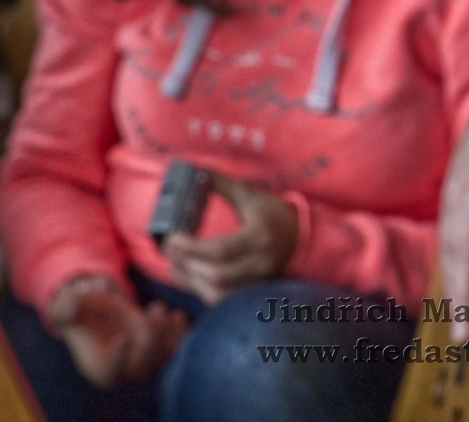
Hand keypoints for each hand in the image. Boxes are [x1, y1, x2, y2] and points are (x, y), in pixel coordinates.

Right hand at [47, 277, 186, 386]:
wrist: (98, 308)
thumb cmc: (79, 311)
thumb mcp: (66, 307)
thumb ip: (65, 308)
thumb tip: (71, 305)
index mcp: (97, 366)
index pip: (109, 373)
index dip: (118, 360)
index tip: (123, 337)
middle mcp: (122, 370)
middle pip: (142, 366)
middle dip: (150, 338)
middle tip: (153, 309)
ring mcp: (143, 361)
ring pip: (162, 358)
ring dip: (167, 336)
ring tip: (159, 309)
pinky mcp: (158, 349)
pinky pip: (175, 349)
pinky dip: (180, 336)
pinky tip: (177, 316)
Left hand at [161, 173, 299, 305]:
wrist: (301, 238)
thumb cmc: (272, 214)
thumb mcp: (249, 194)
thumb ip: (221, 183)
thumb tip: (192, 169)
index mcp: (260, 236)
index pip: (221, 250)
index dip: (192, 248)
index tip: (172, 239)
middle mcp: (261, 263)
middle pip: (217, 275)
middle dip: (186, 265)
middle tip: (167, 250)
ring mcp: (258, 282)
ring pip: (218, 294)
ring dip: (189, 281)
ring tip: (173, 264)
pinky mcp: (252, 293)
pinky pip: (222, 300)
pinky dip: (200, 290)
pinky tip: (187, 276)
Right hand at [438, 66, 468, 339]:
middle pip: (465, 248)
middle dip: (463, 296)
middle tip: (465, 339)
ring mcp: (458, 184)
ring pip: (450, 243)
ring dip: (452, 287)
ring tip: (456, 324)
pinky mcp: (451, 184)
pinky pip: (447, 231)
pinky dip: (449, 264)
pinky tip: (452, 288)